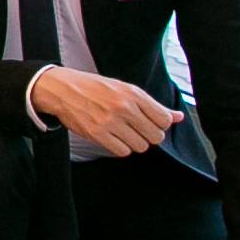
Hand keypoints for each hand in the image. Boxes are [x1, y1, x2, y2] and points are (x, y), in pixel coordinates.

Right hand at [30, 67, 181, 155]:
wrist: (61, 89)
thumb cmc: (94, 88)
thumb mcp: (125, 89)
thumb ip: (153, 105)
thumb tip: (179, 117)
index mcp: (133, 93)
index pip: (164, 120)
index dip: (159, 124)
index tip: (148, 122)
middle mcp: (124, 107)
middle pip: (155, 136)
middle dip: (148, 135)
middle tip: (135, 128)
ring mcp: (110, 122)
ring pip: (140, 146)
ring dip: (133, 142)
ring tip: (122, 132)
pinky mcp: (97, 134)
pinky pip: (123, 151)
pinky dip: (120, 147)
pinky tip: (112, 137)